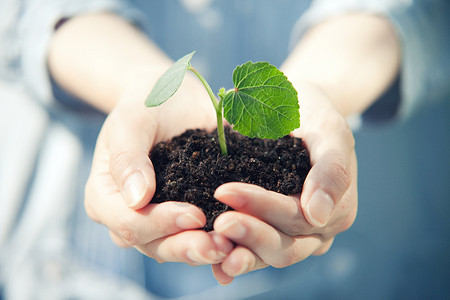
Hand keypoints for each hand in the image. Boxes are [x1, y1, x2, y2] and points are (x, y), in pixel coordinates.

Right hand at [84, 76, 233, 264]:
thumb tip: (136, 199)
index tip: (194, 214)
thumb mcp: (132, 122)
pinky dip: (218, 241)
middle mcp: (130, 216)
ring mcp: (158, 220)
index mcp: (106, 198)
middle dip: (187, 247)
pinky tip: (240, 244)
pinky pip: (198, 236)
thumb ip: (128, 158)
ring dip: (205, 251)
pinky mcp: (185, 217)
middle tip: (219, 246)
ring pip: (177, 247)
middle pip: (153, 245)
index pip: (128, 223)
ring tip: (233, 247)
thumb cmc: (146, 106)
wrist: (172, 100)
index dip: (160, 223)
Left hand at [211, 83, 357, 283]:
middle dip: (249, 234)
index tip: (225, 191)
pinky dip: (232, 255)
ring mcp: (292, 236)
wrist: (294, 111)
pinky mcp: (269, 232)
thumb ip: (331, 169)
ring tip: (209, 246)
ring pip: (266, 256)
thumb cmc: (312, 114)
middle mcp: (315, 231)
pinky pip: (251, 250)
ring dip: (238, 253)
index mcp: (336, 210)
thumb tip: (318, 216)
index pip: (297, 216)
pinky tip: (212, 260)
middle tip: (217, 223)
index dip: (262, 207)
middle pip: (283, 247)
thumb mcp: (329, 130)